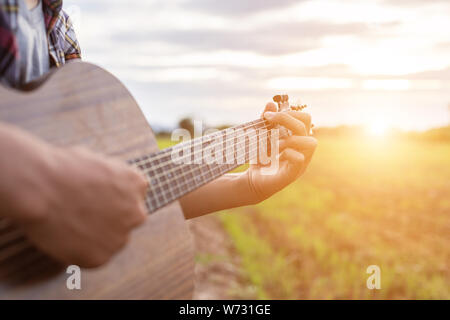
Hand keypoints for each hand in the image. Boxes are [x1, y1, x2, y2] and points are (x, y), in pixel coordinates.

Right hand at [0, 124, 147, 266]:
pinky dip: (81, 251)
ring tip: (69, 224)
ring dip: (97, 236)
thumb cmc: (62, 167)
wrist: (41, 187)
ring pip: (111, 240)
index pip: (132, 195)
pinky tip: (65, 236)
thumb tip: (106, 188)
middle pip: (127, 219)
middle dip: (109, 218)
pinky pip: (94, 257)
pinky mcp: (101, 258)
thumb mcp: (98, 163)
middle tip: (82, 214)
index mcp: (137, 184)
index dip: (111, 197)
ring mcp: (120, 237)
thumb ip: (111, 180)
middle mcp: (136, 213)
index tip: (95, 197)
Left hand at [244, 102, 316, 202]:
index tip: (268, 115)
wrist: (252, 181)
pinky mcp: (293, 174)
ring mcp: (301, 162)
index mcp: (298, 138)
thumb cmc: (260, 158)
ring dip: (290, 138)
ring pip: (311, 143)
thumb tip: (271, 103)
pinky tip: (276, 155)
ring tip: (274, 143)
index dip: (289, 112)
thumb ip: (266, 121)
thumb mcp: (260, 137)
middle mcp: (303, 149)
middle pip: (307, 125)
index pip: (305, 119)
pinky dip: (288, 153)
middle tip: (269, 120)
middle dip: (286, 119)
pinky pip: (300, 159)